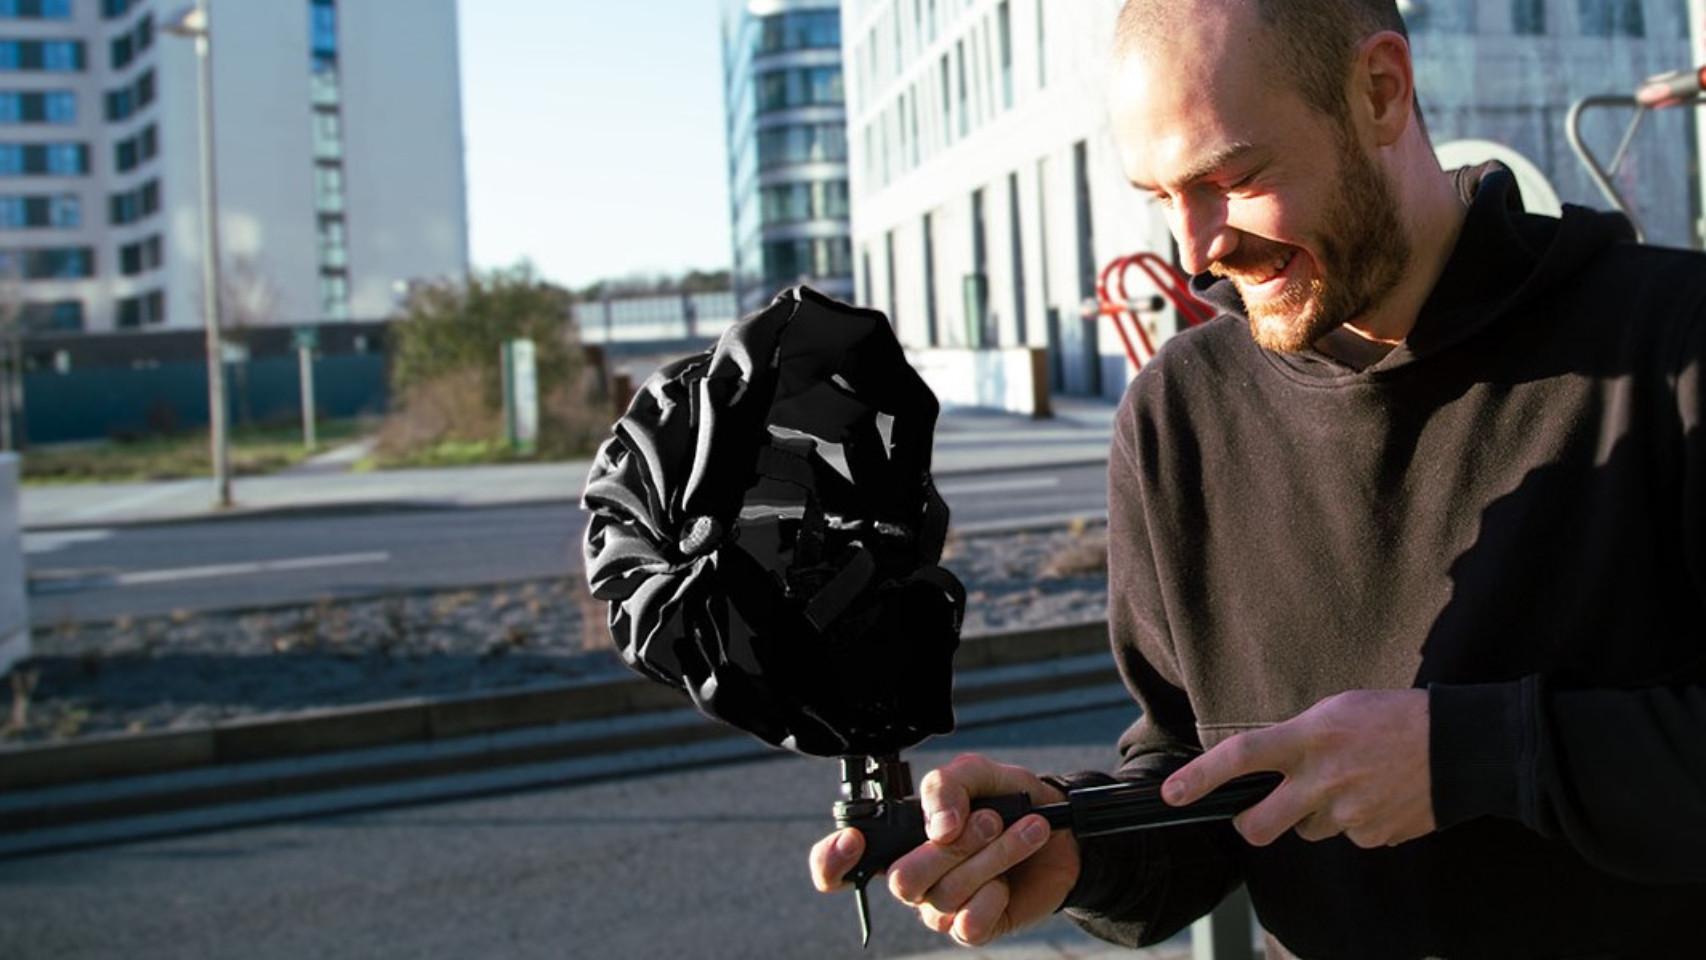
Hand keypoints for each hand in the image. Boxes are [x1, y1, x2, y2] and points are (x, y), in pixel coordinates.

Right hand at [808, 753, 1079, 946]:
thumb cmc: (1010, 800)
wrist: (1063, 829)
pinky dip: (996, 895)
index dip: (830, 862)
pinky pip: (968, 926)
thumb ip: (947, 785)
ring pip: (945, 896)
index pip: (837, 866)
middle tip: (992, 820)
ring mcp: (941, 906)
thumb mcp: (978, 773)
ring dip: (995, 857)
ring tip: (1026, 830)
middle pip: (902, 880)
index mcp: (900, 838)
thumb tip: (937, 827)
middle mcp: (914, 875)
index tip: (853, 840)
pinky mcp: (973, 928)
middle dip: (955, 848)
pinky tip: (1011, 878)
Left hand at [1163, 689, 1433, 848]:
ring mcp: (1349, 814)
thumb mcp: (1336, 710)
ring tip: (1351, 783)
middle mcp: (1323, 779)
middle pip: (1260, 826)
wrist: (1463, 746)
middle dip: (1251, 825)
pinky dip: (1355, 823)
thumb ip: (1296, 739)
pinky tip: (1378, 796)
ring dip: (1315, 816)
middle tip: (1258, 814)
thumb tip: (1267, 767)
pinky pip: (1348, 838)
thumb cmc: (1393, 717)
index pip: (1241, 757)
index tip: (1171, 795)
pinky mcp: (1374, 837)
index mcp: (1309, 736)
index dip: (1201, 778)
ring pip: (1307, 831)